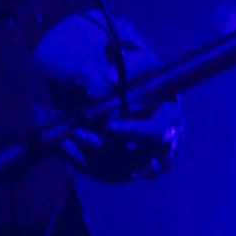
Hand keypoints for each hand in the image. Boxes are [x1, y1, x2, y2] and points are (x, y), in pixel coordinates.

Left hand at [31, 9, 183, 183]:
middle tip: (76, 133)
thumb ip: (133, 64)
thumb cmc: (142, 76)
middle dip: (104, 147)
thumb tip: (110, 77)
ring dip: (90, 158)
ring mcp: (143, 161)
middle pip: (135, 158)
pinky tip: (65, 148)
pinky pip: (105, 173)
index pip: (158, 131)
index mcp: (170, 119)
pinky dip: (84, 163)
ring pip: (117, 170)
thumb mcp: (143, 62)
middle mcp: (160, 146)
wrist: (130, 90)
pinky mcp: (123, 168)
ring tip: (65, 141)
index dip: (134, 132)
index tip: (108, 126)